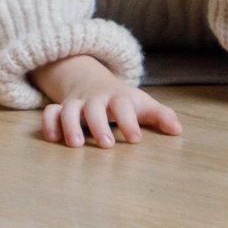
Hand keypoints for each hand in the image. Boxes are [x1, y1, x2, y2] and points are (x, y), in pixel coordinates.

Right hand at [31, 54, 183, 148]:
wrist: (93, 81)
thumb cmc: (123, 101)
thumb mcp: (142, 104)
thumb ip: (160, 116)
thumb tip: (178, 130)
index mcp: (118, 98)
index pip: (123, 105)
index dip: (129, 121)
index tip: (136, 140)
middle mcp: (95, 99)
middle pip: (95, 107)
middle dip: (99, 125)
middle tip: (107, 145)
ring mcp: (77, 103)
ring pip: (69, 108)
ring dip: (71, 125)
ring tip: (76, 146)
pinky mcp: (61, 109)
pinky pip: (50, 112)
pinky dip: (49, 123)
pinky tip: (53, 140)